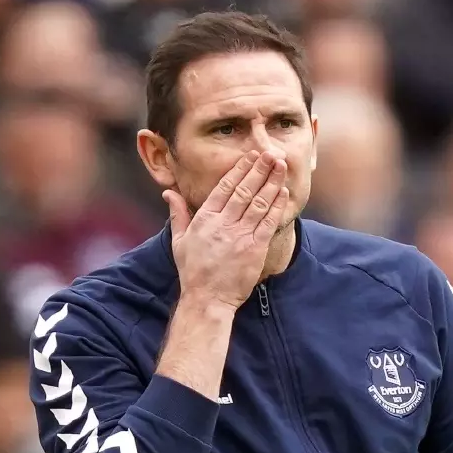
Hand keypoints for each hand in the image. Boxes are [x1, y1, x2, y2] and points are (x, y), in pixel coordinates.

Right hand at [163, 150, 288, 310]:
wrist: (207, 299)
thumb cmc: (193, 272)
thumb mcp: (179, 241)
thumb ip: (178, 214)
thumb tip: (169, 193)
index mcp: (205, 219)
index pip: (224, 187)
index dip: (240, 169)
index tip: (250, 155)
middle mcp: (222, 224)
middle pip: (244, 190)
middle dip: (259, 169)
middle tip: (270, 153)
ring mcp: (239, 236)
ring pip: (259, 202)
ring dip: (271, 182)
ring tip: (280, 166)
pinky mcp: (254, 249)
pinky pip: (268, 222)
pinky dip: (276, 206)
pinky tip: (283, 192)